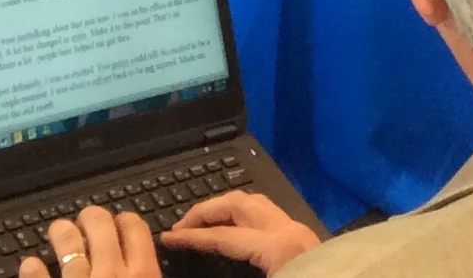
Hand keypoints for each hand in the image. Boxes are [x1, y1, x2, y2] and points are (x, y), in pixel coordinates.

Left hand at [19, 206, 157, 277]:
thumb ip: (149, 277)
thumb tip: (147, 268)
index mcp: (144, 276)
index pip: (135, 228)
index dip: (125, 223)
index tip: (120, 227)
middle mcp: (111, 274)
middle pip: (99, 223)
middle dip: (92, 219)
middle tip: (88, 225)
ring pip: (67, 241)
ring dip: (61, 233)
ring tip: (59, 232)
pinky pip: (37, 276)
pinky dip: (33, 268)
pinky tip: (31, 264)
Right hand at [162, 192, 322, 273]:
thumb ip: (229, 270)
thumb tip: (208, 255)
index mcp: (276, 248)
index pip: (222, 236)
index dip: (191, 237)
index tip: (168, 239)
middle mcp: (288, 230)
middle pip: (237, 204)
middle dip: (205, 211)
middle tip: (182, 226)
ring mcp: (298, 231)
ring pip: (254, 202)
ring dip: (224, 207)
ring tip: (203, 222)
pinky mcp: (304, 238)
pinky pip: (267, 213)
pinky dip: (243, 214)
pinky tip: (233, 228)